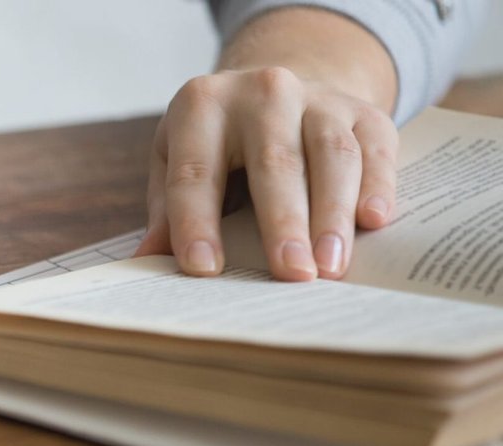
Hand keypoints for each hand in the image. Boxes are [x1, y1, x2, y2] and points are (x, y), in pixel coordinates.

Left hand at [135, 8, 398, 280]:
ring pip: (331, 155)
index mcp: (201, 105)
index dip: (196, 222)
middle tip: (292, 275)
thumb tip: (146, 259)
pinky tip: (374, 222)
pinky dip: (378, 185)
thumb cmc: (215, 144)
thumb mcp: (176, 160)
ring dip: (333, 214)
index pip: (195, 172)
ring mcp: (319, 97)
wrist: (273, 92)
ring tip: (331, 268)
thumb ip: (168, 208)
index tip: (203, 269)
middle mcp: (262, 92)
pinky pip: (376, 148)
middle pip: (275, 162)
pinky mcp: (364, 112)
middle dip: (283, 223)